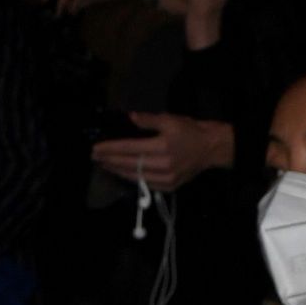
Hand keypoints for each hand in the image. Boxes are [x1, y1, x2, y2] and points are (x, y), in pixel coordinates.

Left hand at [93, 112, 233, 190]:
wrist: (210, 148)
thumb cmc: (190, 131)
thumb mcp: (170, 119)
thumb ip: (149, 120)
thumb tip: (130, 118)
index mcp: (162, 147)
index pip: (129, 149)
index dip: (111, 149)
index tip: (96, 149)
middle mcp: (162, 165)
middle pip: (129, 164)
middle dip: (110, 161)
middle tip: (95, 158)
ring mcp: (166, 179)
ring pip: (135, 177)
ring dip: (117, 171)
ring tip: (105, 165)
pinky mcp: (169, 187)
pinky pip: (145, 184)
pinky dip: (131, 178)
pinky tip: (122, 172)